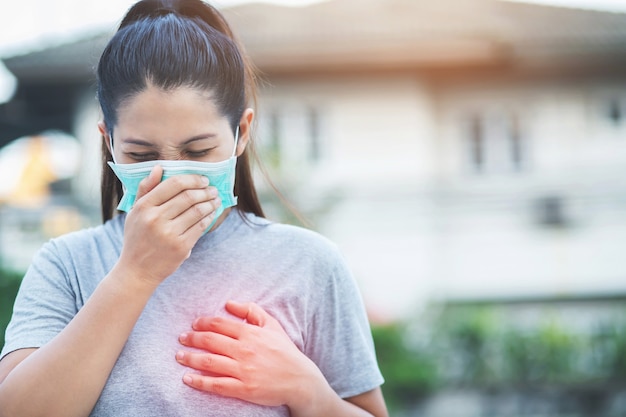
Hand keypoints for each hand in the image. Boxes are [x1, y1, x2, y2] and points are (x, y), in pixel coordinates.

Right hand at [117, 165, 220, 286]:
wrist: (137, 271)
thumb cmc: (137, 238)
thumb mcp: (134, 212)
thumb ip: (145, 189)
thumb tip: (158, 168)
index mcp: (144, 207)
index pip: (173, 184)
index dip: (192, 179)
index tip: (202, 179)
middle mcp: (156, 219)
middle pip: (188, 196)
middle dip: (205, 190)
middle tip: (213, 189)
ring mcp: (169, 234)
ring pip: (198, 210)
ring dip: (211, 202)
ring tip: (216, 199)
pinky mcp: (181, 247)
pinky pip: (201, 226)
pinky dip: (210, 217)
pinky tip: (212, 212)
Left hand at [176, 301, 328, 408]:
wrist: (299, 379)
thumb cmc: (285, 351)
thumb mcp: (272, 325)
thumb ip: (251, 311)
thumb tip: (229, 303)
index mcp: (251, 333)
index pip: (220, 324)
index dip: (203, 323)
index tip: (194, 324)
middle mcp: (245, 350)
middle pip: (210, 341)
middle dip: (192, 338)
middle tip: (181, 338)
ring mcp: (243, 370)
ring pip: (209, 362)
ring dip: (191, 358)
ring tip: (179, 356)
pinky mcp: (243, 388)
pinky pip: (216, 384)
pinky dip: (200, 381)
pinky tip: (188, 379)